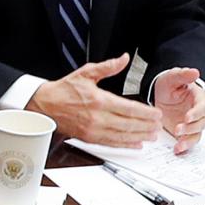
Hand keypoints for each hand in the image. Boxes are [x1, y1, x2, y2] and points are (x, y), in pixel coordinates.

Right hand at [28, 55, 162, 147]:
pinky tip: (136, 144)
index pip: (128, 108)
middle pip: (128, 124)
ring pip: (121, 136)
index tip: (156, 114)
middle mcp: (97, 117)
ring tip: (152, 136)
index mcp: (99, 100)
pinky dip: (125, 145)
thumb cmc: (65, 89)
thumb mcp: (87, 72)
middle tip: (159, 127)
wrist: (45, 104)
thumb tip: (124, 58)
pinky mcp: (89, 138)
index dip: (145, 113)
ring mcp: (93, 130)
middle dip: (146, 126)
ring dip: (139, 137)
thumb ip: (108, 66)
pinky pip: (111, 144)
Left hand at [152, 68, 204, 153]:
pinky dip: (184, 146)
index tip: (187, 117)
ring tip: (179, 144)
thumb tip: (195, 72)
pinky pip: (188, 141)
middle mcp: (198, 112)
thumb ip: (183, 75)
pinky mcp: (185, 132)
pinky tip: (177, 149)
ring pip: (196, 134)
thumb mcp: (172, 77)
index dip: (196, 113)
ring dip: (188, 140)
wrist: (159, 94)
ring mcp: (192, 123)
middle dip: (190, 128)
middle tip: (177, 129)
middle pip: (200, 123)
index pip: (201, 106)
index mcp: (198, 98)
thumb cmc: (169, 84)